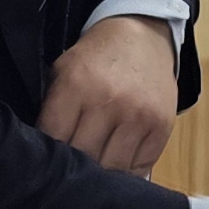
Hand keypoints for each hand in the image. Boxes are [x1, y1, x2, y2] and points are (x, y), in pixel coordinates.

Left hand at [38, 15, 178, 175]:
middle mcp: (109, 101)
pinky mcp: (163, 127)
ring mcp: (139, 116)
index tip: (49, 159)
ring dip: (102, 172)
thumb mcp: (63, 71)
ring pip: (112, 168)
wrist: (143, 36)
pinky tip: (118, 161)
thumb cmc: (96, 58)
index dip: (49, 155)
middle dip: (75, 166)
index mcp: (77, 85)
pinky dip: (126, 171)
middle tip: (72, 167)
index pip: (55, 139)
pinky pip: (140, 167)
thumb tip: (45, 155)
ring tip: (95, 166)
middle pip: (84, 158)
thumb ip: (53, 109)